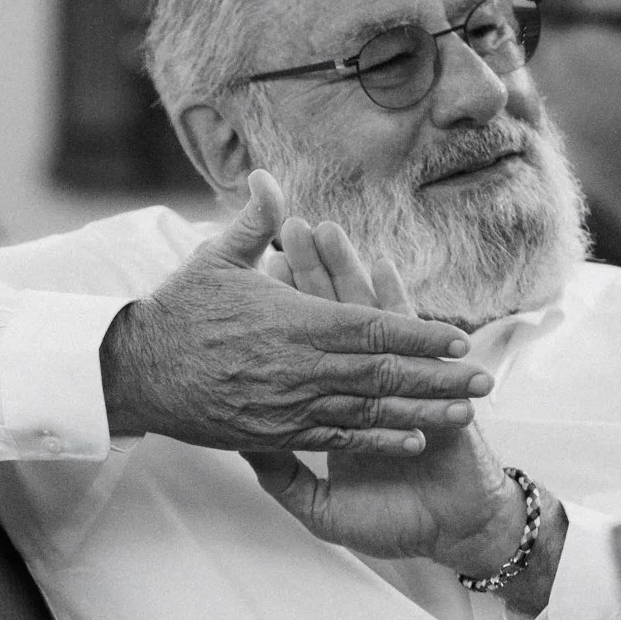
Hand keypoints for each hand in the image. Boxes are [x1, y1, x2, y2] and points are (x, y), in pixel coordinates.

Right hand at [99, 170, 492, 454]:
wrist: (135, 373)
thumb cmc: (176, 313)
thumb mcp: (214, 260)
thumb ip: (254, 223)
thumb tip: (269, 178)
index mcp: (292, 321)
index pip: (371, 327)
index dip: (419, 335)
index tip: (459, 339)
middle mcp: (298, 367)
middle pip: (382, 373)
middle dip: (438, 379)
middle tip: (485, 382)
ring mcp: (288, 404)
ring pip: (368, 411)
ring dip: (420, 413)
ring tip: (463, 416)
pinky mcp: (274, 433)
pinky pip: (336, 438)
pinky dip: (376, 440)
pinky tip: (411, 441)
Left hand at [241, 216, 531, 575]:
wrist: (451, 534)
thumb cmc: (390, 525)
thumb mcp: (321, 509)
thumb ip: (285, 475)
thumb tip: (245, 445)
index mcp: (327, 410)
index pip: (301, 350)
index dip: (283, 313)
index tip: (260, 274)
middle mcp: (359, 387)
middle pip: (331, 319)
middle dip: (312, 275)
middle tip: (289, 228)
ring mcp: (396, 380)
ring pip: (366, 318)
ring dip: (349, 274)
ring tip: (328, 230)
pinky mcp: (430, 383)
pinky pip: (409, 335)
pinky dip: (396, 302)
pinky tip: (382, 266)